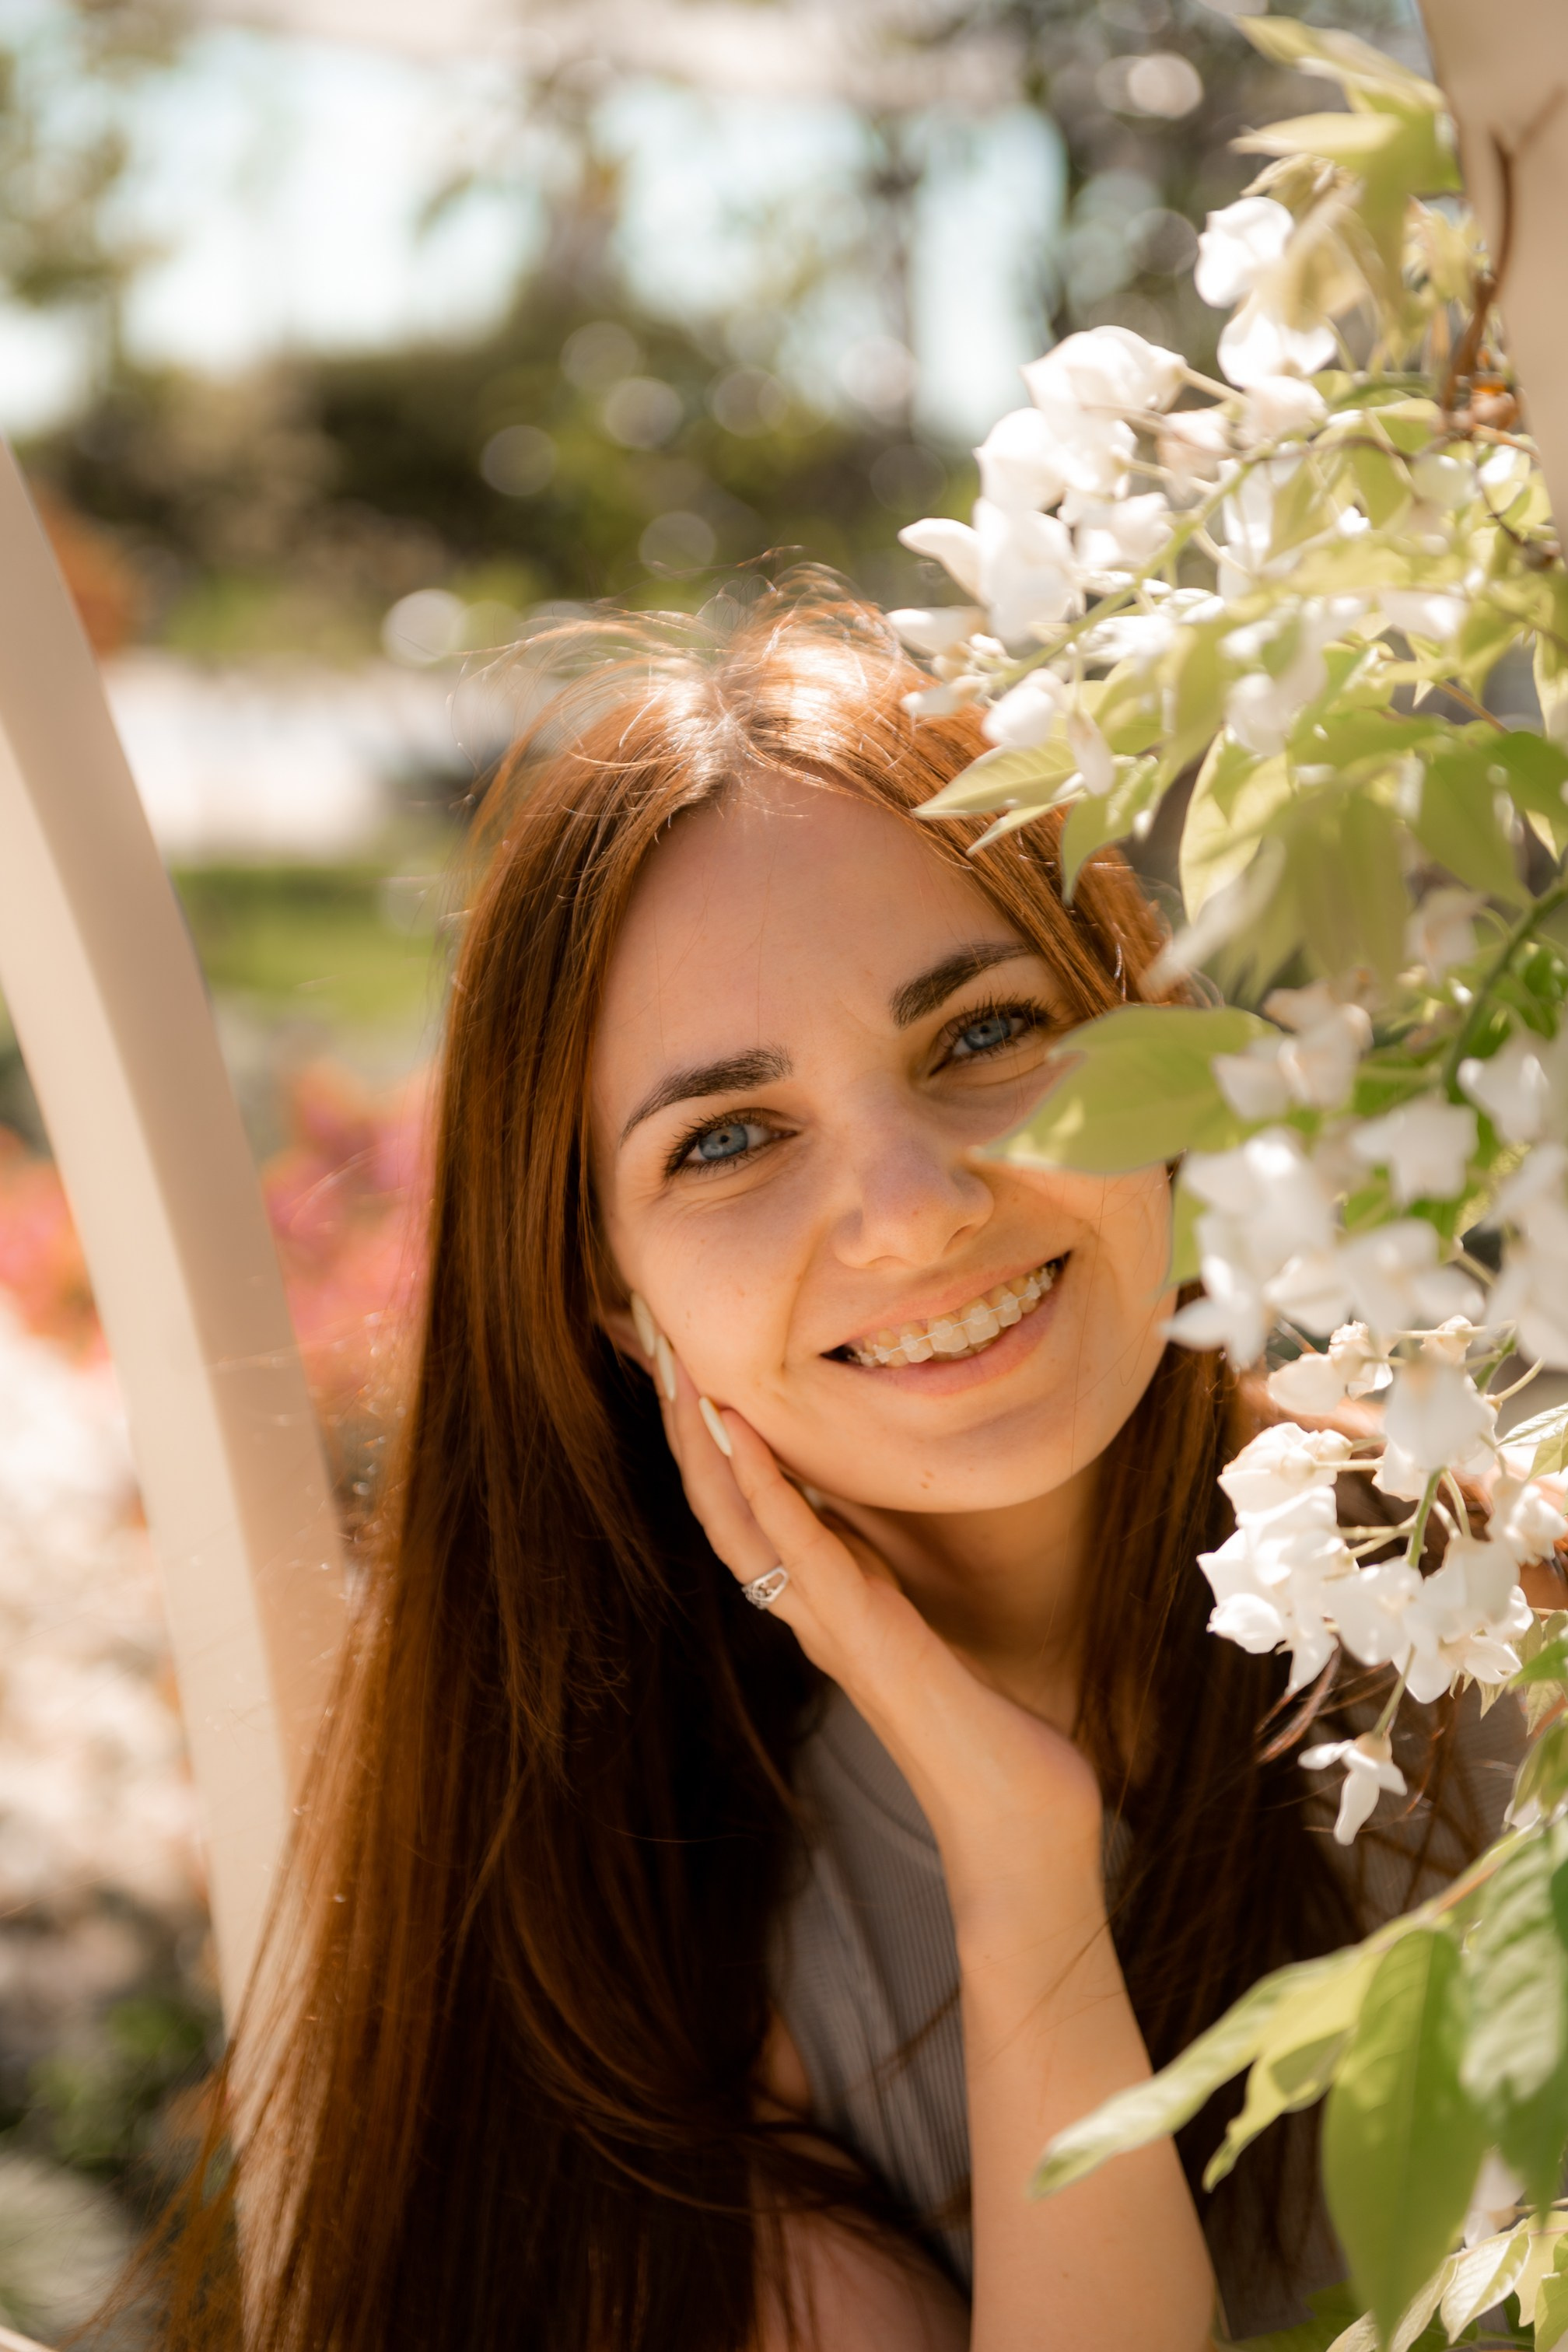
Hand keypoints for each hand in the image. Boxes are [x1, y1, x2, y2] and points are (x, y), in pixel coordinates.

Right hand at [634, 1306, 1104, 1935]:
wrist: (1017, 1824)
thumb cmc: (991, 1739)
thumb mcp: (933, 1641)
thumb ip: (893, 1594)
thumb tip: (878, 1548)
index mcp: (826, 1606)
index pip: (746, 1511)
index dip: (709, 1440)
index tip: (688, 1365)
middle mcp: (811, 1612)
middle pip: (722, 1505)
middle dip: (687, 1422)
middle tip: (655, 1340)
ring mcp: (831, 1623)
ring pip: (741, 1519)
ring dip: (705, 1440)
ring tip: (678, 1367)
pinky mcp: (864, 1634)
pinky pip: (799, 1548)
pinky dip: (764, 1485)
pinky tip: (739, 1430)